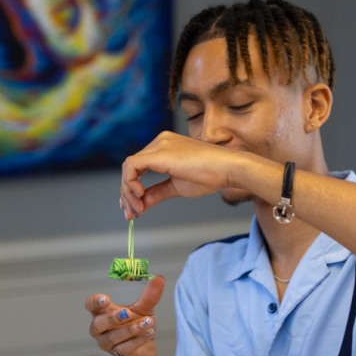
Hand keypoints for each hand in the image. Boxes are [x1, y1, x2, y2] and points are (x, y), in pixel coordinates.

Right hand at [86, 276, 165, 355]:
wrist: (146, 348)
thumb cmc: (138, 322)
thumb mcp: (144, 308)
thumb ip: (149, 295)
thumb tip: (160, 278)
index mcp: (102, 312)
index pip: (90, 304)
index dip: (95, 302)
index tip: (105, 299)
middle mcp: (99, 328)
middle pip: (99, 323)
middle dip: (113, 318)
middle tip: (128, 313)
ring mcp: (106, 343)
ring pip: (113, 337)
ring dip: (131, 329)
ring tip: (148, 322)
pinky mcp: (117, 354)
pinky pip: (125, 348)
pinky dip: (138, 340)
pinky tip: (149, 333)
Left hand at [120, 132, 238, 217]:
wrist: (228, 169)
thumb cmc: (210, 176)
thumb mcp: (176, 187)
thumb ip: (156, 194)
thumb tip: (139, 206)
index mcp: (164, 146)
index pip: (138, 166)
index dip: (131, 188)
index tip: (134, 208)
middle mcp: (159, 141)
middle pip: (131, 167)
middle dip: (127, 193)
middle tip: (131, 213)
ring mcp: (159, 145)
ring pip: (129, 167)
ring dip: (128, 192)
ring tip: (137, 209)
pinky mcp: (159, 153)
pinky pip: (132, 167)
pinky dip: (131, 184)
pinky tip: (140, 196)